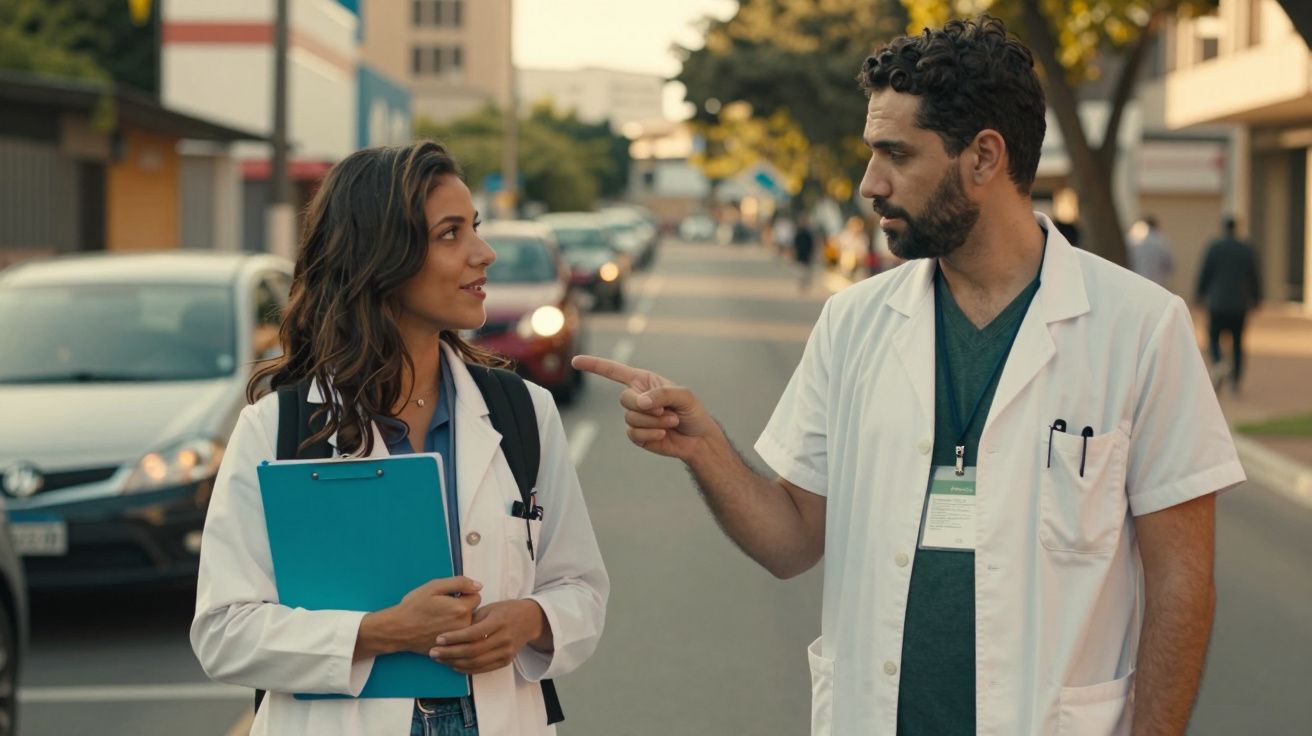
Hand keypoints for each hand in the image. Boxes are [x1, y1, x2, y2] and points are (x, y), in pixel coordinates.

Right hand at [358, 577, 481, 657]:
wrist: (398, 629)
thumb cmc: (414, 606)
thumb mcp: (434, 586)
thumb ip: (460, 583)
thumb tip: (479, 585)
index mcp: (461, 609)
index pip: (476, 596)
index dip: (464, 594)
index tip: (451, 596)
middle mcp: (464, 626)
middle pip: (474, 611)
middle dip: (463, 607)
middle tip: (443, 608)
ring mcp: (458, 640)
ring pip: (468, 625)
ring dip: (460, 620)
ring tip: (440, 619)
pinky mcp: (452, 649)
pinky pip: (461, 638)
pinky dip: (454, 633)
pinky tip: (439, 629)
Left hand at [429, 599, 547, 674]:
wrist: (529, 620)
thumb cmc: (506, 610)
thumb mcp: (490, 608)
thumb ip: (473, 619)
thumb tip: (451, 628)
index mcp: (499, 622)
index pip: (473, 633)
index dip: (454, 638)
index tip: (438, 639)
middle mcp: (504, 638)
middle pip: (473, 651)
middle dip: (450, 653)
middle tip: (433, 652)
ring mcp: (506, 652)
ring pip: (476, 662)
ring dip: (455, 663)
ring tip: (440, 659)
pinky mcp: (506, 661)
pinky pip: (483, 669)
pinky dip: (466, 669)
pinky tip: (454, 665)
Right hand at [570, 355, 718, 460]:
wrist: (698, 439)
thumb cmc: (693, 412)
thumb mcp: (684, 395)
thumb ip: (662, 394)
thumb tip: (640, 402)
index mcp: (644, 381)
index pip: (614, 371)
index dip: (594, 365)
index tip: (575, 361)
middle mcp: (636, 397)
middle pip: (624, 399)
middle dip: (646, 406)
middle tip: (667, 410)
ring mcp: (636, 417)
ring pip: (630, 418)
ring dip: (654, 422)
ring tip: (670, 421)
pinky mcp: (638, 435)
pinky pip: (634, 434)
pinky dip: (651, 434)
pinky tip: (663, 434)